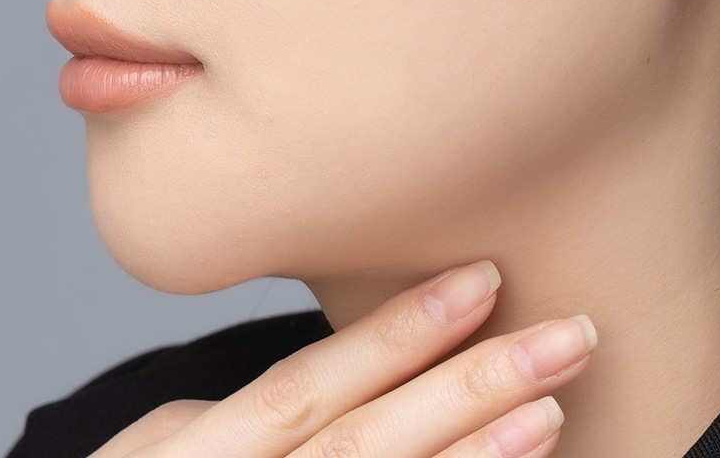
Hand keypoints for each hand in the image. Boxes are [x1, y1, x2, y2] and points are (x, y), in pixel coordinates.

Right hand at [87, 262, 595, 457]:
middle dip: (471, 387)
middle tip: (566, 336)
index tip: (482, 279)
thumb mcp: (153, 453)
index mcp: (199, 457)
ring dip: (479, 457)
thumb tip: (341, 363)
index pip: (310, 388)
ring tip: (552, 406)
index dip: (396, 334)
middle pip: (369, 443)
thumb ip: (236, 414)